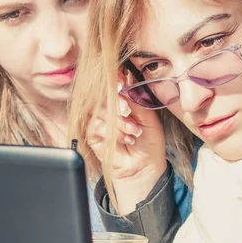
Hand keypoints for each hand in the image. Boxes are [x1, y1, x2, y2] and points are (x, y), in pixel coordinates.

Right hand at [87, 73, 166, 212]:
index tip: (122, 83)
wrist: (146, 165)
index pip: (112, 82)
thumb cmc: (149, 140)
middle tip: (129, 112)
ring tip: (134, 133)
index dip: (115, 80)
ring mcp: (99, 120)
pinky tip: (125, 139)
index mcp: (121, 98)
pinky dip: (113, 132)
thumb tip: (126, 77)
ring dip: (120, 122)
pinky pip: (96, 126)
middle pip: (103, 94)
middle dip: (118, 103)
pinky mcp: (92, 134)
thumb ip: (135, 98)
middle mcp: (108, 107)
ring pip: (101, 111)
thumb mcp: (148, 116)